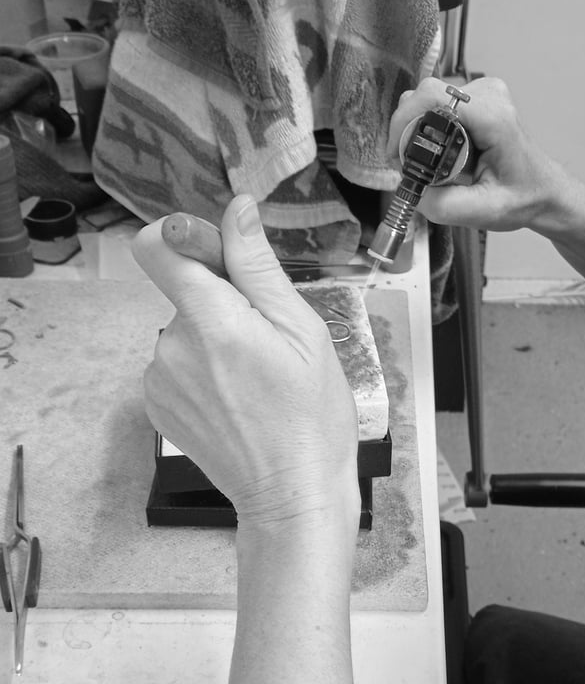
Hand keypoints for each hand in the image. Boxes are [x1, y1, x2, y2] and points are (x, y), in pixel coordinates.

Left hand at [132, 195, 359, 527]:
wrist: (291, 492)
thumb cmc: (312, 412)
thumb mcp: (303, 330)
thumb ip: (259, 266)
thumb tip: (237, 209)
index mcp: (211, 320)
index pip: (157, 246)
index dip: (186, 240)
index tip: (223, 262)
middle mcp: (171, 346)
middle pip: (182, 290)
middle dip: (221, 302)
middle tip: (266, 342)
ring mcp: (158, 380)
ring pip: (182, 329)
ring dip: (213, 338)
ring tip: (254, 376)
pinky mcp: (156, 406)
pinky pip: (174, 363)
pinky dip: (201, 369)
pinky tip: (235, 398)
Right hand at [386, 77, 570, 233]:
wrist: (544, 191)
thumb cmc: (520, 200)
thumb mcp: (482, 213)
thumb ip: (442, 206)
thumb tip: (410, 189)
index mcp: (493, 117)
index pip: (432, 97)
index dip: (404, 123)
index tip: (397, 157)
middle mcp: (487, 94)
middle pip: (425, 95)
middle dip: (406, 131)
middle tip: (407, 166)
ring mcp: (483, 91)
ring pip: (427, 98)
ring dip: (415, 130)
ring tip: (423, 163)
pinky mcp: (476, 96)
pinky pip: (436, 103)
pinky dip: (426, 127)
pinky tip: (435, 152)